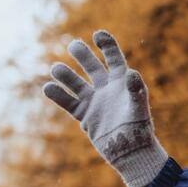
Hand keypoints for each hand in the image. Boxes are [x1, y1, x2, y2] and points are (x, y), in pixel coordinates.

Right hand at [42, 29, 168, 186]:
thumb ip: (136, 90)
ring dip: (66, 74)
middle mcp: (106, 88)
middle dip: (82, 54)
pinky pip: (69, 102)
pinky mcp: (85, 116)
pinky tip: (47, 87)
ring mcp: (94, 101)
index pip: (113, 58)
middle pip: (91, 66)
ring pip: (76, 83)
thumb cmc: (139, 129)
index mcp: (122, 82)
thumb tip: (133, 73)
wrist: (131, 152)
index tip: (97, 34)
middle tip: (73, 45)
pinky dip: (58, 95)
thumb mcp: (139, 107)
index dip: (106, 45)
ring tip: (55, 68)